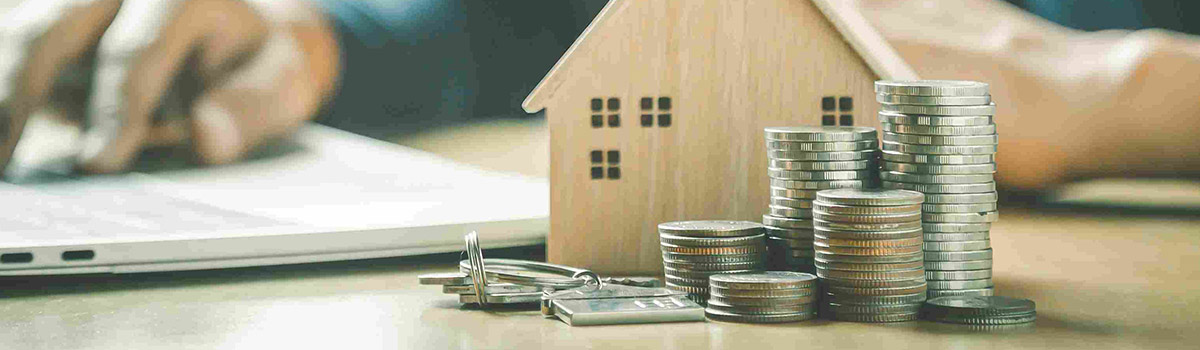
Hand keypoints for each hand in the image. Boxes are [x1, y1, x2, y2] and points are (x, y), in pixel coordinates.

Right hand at [0, 0, 338, 173]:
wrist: (235, 31)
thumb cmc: (254, 60)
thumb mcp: (280, 81)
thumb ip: (252, 106)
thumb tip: (208, 139)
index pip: (137, 54)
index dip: (114, 111)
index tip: (98, 163)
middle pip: (50, 34)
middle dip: (22, 96)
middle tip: (11, 161)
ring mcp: (76, 2)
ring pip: (18, 35)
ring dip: (5, 93)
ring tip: (1, 155)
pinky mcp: (45, 17)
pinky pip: (10, 41)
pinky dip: (6, 89)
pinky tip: (5, 140)